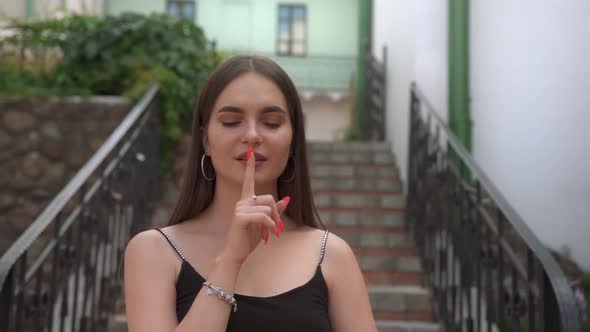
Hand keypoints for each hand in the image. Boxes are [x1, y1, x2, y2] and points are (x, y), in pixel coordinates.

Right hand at [218, 146, 289, 265]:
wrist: (235, 254)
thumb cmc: (248, 239)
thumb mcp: (265, 224)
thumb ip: (275, 211)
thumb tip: (287, 199)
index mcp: (246, 201)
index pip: (248, 181)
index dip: (250, 167)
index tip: (250, 153)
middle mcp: (242, 202)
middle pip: (269, 198)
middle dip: (277, 214)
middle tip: (276, 230)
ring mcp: (240, 208)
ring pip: (268, 208)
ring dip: (273, 223)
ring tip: (269, 234)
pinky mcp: (240, 217)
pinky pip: (263, 216)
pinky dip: (270, 226)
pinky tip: (267, 235)